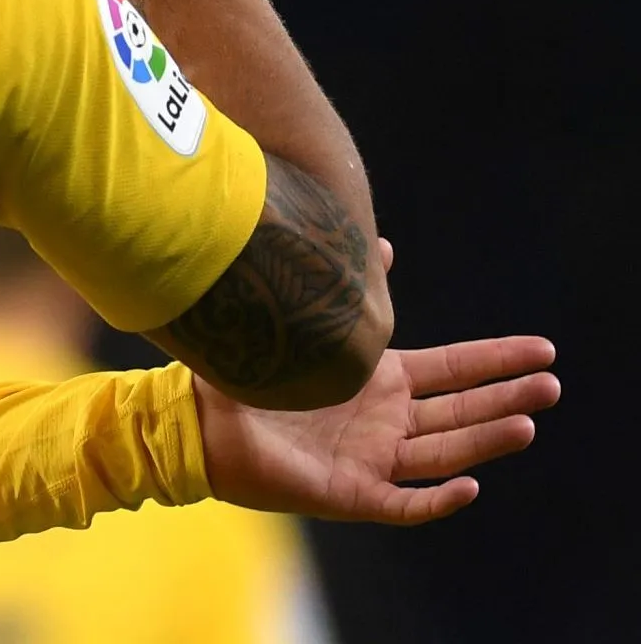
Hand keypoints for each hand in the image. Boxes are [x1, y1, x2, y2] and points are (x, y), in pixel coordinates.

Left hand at [195, 240, 559, 522]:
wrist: (197, 421)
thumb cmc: (246, 373)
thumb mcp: (301, 326)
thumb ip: (342, 291)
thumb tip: (378, 244)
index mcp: (380, 381)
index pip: (454, 369)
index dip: (497, 360)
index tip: (542, 350)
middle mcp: (386, 421)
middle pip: (461, 410)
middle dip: (506, 397)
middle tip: (551, 385)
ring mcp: (373, 459)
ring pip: (445, 454)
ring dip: (485, 441)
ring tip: (526, 425)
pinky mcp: (352, 494)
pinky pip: (404, 503)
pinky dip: (437, 499)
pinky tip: (469, 487)